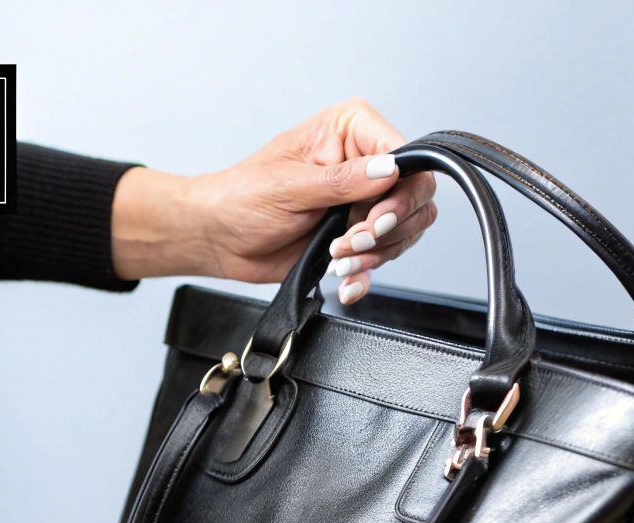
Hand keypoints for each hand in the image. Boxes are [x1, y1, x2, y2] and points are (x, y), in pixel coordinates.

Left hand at [110, 98, 437, 303]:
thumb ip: (343, 181)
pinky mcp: (356, 234)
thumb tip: (389, 170)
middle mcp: (363, 163)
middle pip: (415, 196)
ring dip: (376, 253)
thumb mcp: (290, 185)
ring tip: (338, 259)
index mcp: (350, 131)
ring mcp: (362, 201)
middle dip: (387, 228)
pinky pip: (383, 256)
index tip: (378, 219)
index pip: (405, 155)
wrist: (219, 237)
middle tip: (353, 242)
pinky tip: (346, 281)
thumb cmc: (241, 197)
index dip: (401, 192)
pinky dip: (366, 275)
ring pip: (406, 229)